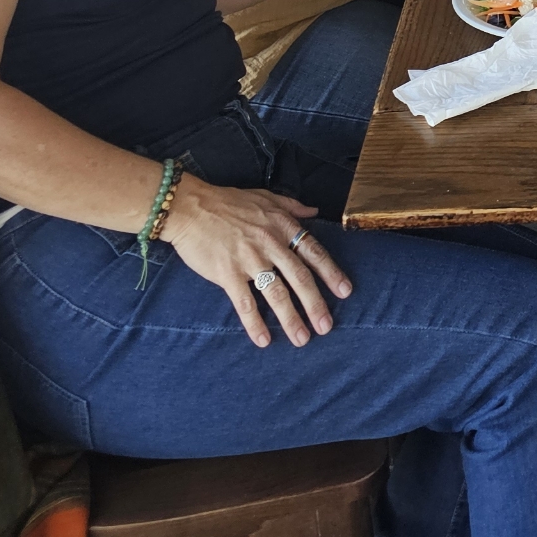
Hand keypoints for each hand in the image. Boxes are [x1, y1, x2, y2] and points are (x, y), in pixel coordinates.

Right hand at [161, 177, 352, 348]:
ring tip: (302, 338)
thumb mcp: (266, 197)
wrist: (191, 207)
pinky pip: (245, 303)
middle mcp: (270, 243)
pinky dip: (255, 323)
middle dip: (315, 304)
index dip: (331, 273)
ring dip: (291, 318)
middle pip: (299, 277)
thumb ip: (292, 207)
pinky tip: (263, 340)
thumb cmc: (228, 201)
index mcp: (282, 225)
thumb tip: (314, 212)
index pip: (313, 252)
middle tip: (326, 326)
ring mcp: (249, 259)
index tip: (345, 292)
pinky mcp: (227, 274)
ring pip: (276, 293)